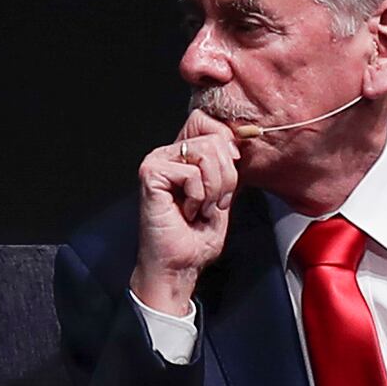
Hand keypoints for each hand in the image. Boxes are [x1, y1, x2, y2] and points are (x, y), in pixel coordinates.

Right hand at [132, 109, 244, 315]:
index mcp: (184, 155)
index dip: (227, 146)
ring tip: (200, 207)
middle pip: (214, 138)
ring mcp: (157, 162)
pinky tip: (187, 211)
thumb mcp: (224, 191)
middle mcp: (168, 153)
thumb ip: (226, 164)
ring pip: (206, 152)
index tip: (229, 177)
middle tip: (214, 202)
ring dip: (214, 188)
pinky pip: (191, 173)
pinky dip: (198, 197)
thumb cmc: (197, 235)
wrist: (180, 264)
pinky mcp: (150, 174)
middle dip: (226, 176)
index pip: (207, 121)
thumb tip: (236, 141)